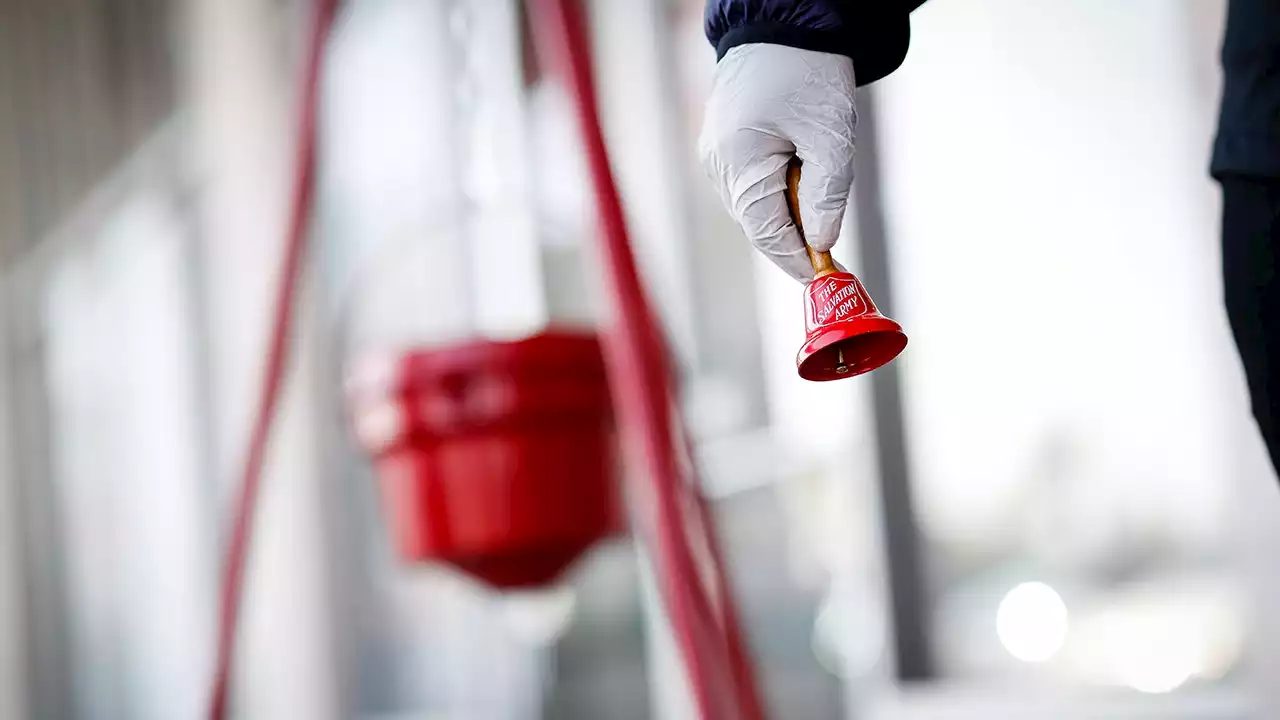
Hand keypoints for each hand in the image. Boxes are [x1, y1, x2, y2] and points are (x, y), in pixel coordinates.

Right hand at [698, 43, 856, 282]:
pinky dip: (777, 191)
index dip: (797, 261)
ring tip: (819, 201)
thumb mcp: (831, 138)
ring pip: (755, 205)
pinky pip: (750, 183)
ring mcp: (715, 155)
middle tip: (830, 252)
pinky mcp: (723, 144)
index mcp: (737, 166)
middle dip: (794, 238)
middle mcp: (717, 166)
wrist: (784, 23)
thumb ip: (827, 197)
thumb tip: (821, 243)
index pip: (767, 235)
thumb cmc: (808, 72)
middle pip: (758, 223)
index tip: (825, 279)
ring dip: (787, 212)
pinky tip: (801, 179)